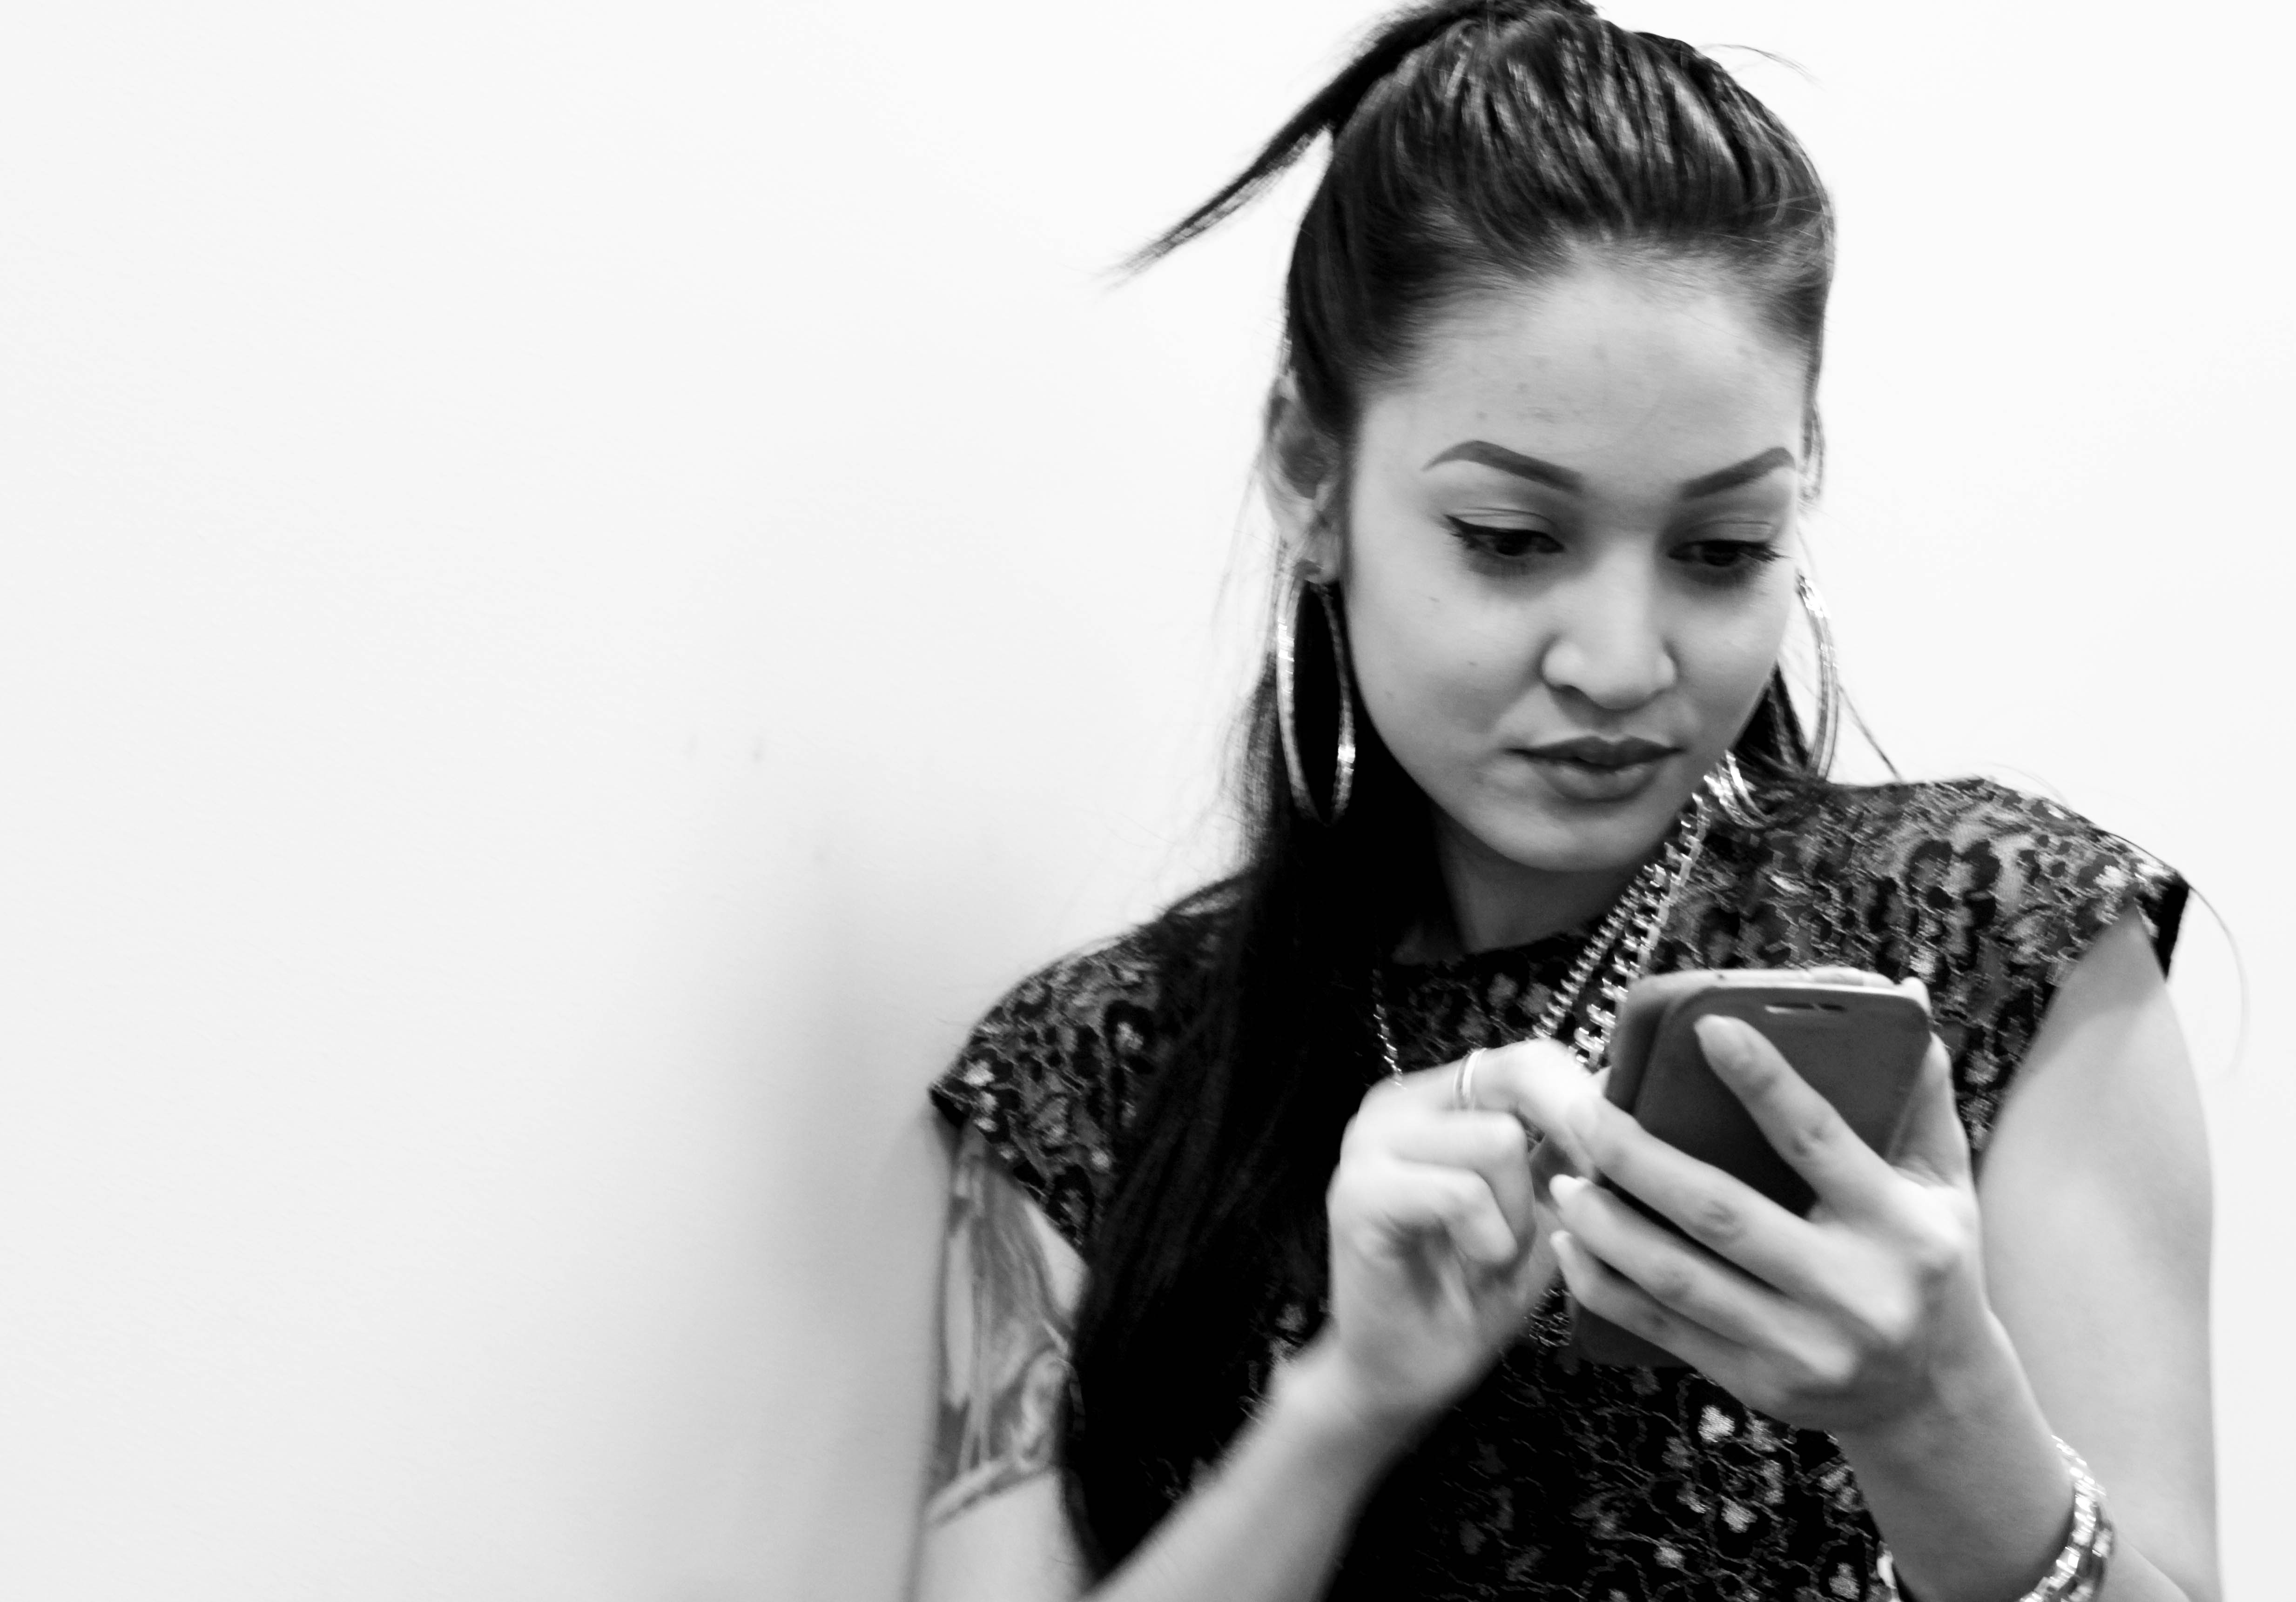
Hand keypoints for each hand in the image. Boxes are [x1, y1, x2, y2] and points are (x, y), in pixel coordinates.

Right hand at [1312, 1040, 1604, 1437]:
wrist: (1406, 1377)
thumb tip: (1626, 1093)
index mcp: (1439, 1098)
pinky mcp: (1359, 1192)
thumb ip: (1572, 1152)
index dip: (1589, 1101)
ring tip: (1500, 1252)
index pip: (1529, 1057)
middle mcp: (1397, 1103)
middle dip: (1570, 1141)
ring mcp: (1370, 1142)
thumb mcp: (1544, 1212)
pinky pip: (1462, 1192)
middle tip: (1577, 1203)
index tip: (1621, 1160)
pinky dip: (1490, 1240)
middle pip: (1518, 1076)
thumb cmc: (1476, 1294)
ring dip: (1521, 1212)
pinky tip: (1478, 1266)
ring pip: (1499, 1138)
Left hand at [1546, 977, 2009, 1438]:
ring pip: (1680, 1278)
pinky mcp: (1759, 1384)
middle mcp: (1854, 1292)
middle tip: (1584, 1112)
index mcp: (1900, 1227)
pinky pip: (1664, 1331)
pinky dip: (1605, 1287)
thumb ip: (1920, 1091)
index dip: (1762, 1081)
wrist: (1935, 1394)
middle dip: (1639, 1159)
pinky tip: (1571, 1246)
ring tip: (1564, 1179)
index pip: (1818, 1140)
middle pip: (1721, 1213)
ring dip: (1606, 1226)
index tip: (1708, 1029)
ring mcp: (1804, 1347)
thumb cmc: (1929, 1260)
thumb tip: (1898, 994)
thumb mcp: (1943, 1181)